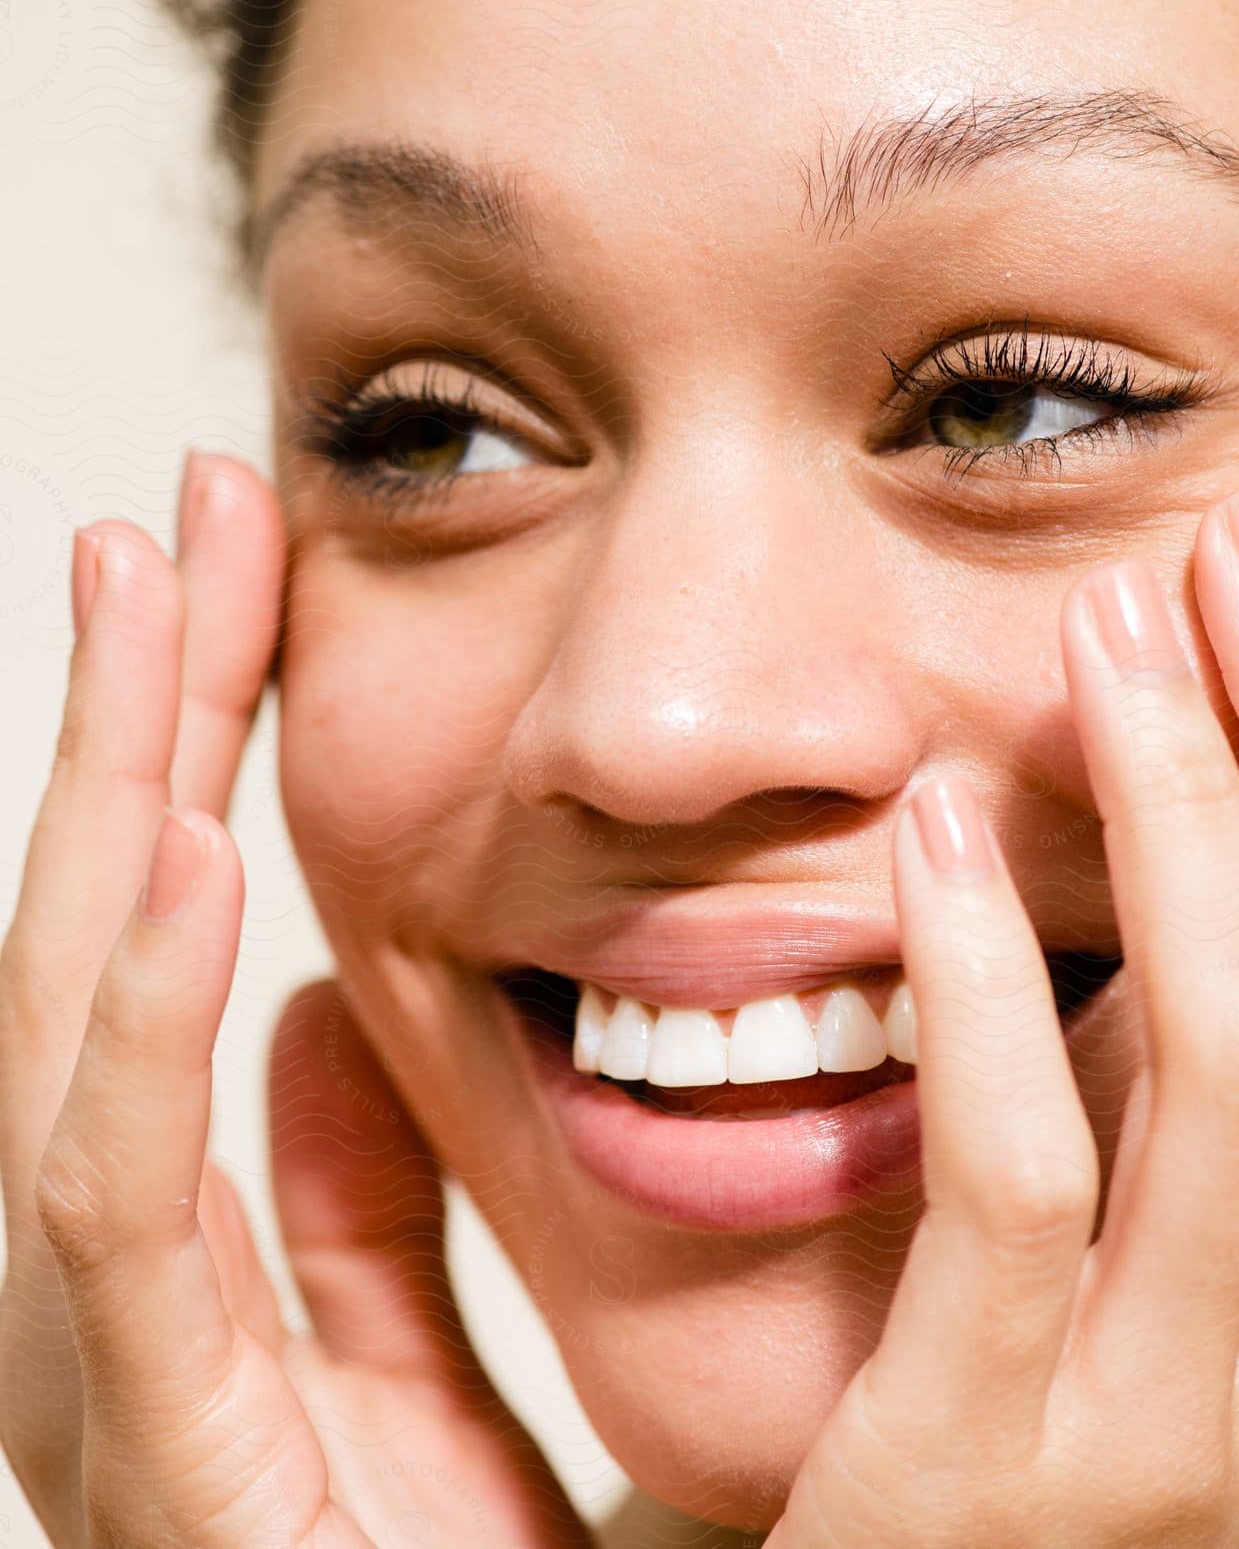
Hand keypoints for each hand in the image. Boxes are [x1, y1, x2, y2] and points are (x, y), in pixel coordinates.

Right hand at [0, 454, 589, 1547]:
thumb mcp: (436, 1380)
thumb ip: (360, 1221)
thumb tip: (325, 1007)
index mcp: (178, 1296)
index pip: (155, 968)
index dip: (169, 755)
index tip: (222, 573)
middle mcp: (114, 1338)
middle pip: (99, 969)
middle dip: (124, 729)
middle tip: (173, 519)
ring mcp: (118, 1416)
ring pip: (72, 1054)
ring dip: (104, 815)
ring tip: (149, 606)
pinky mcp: (176, 1499)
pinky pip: (129, 1231)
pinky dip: (139, 1037)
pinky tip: (187, 864)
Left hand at [770, 485, 1238, 1547]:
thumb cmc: (1047, 1494)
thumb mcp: (1188, 1301)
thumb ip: (1214, 1117)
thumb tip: (1224, 862)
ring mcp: (1190, 1439)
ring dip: (1186, 803)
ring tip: (1111, 629)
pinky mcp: (996, 1466)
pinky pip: (1022, 1173)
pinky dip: (985, 977)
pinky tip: (928, 831)